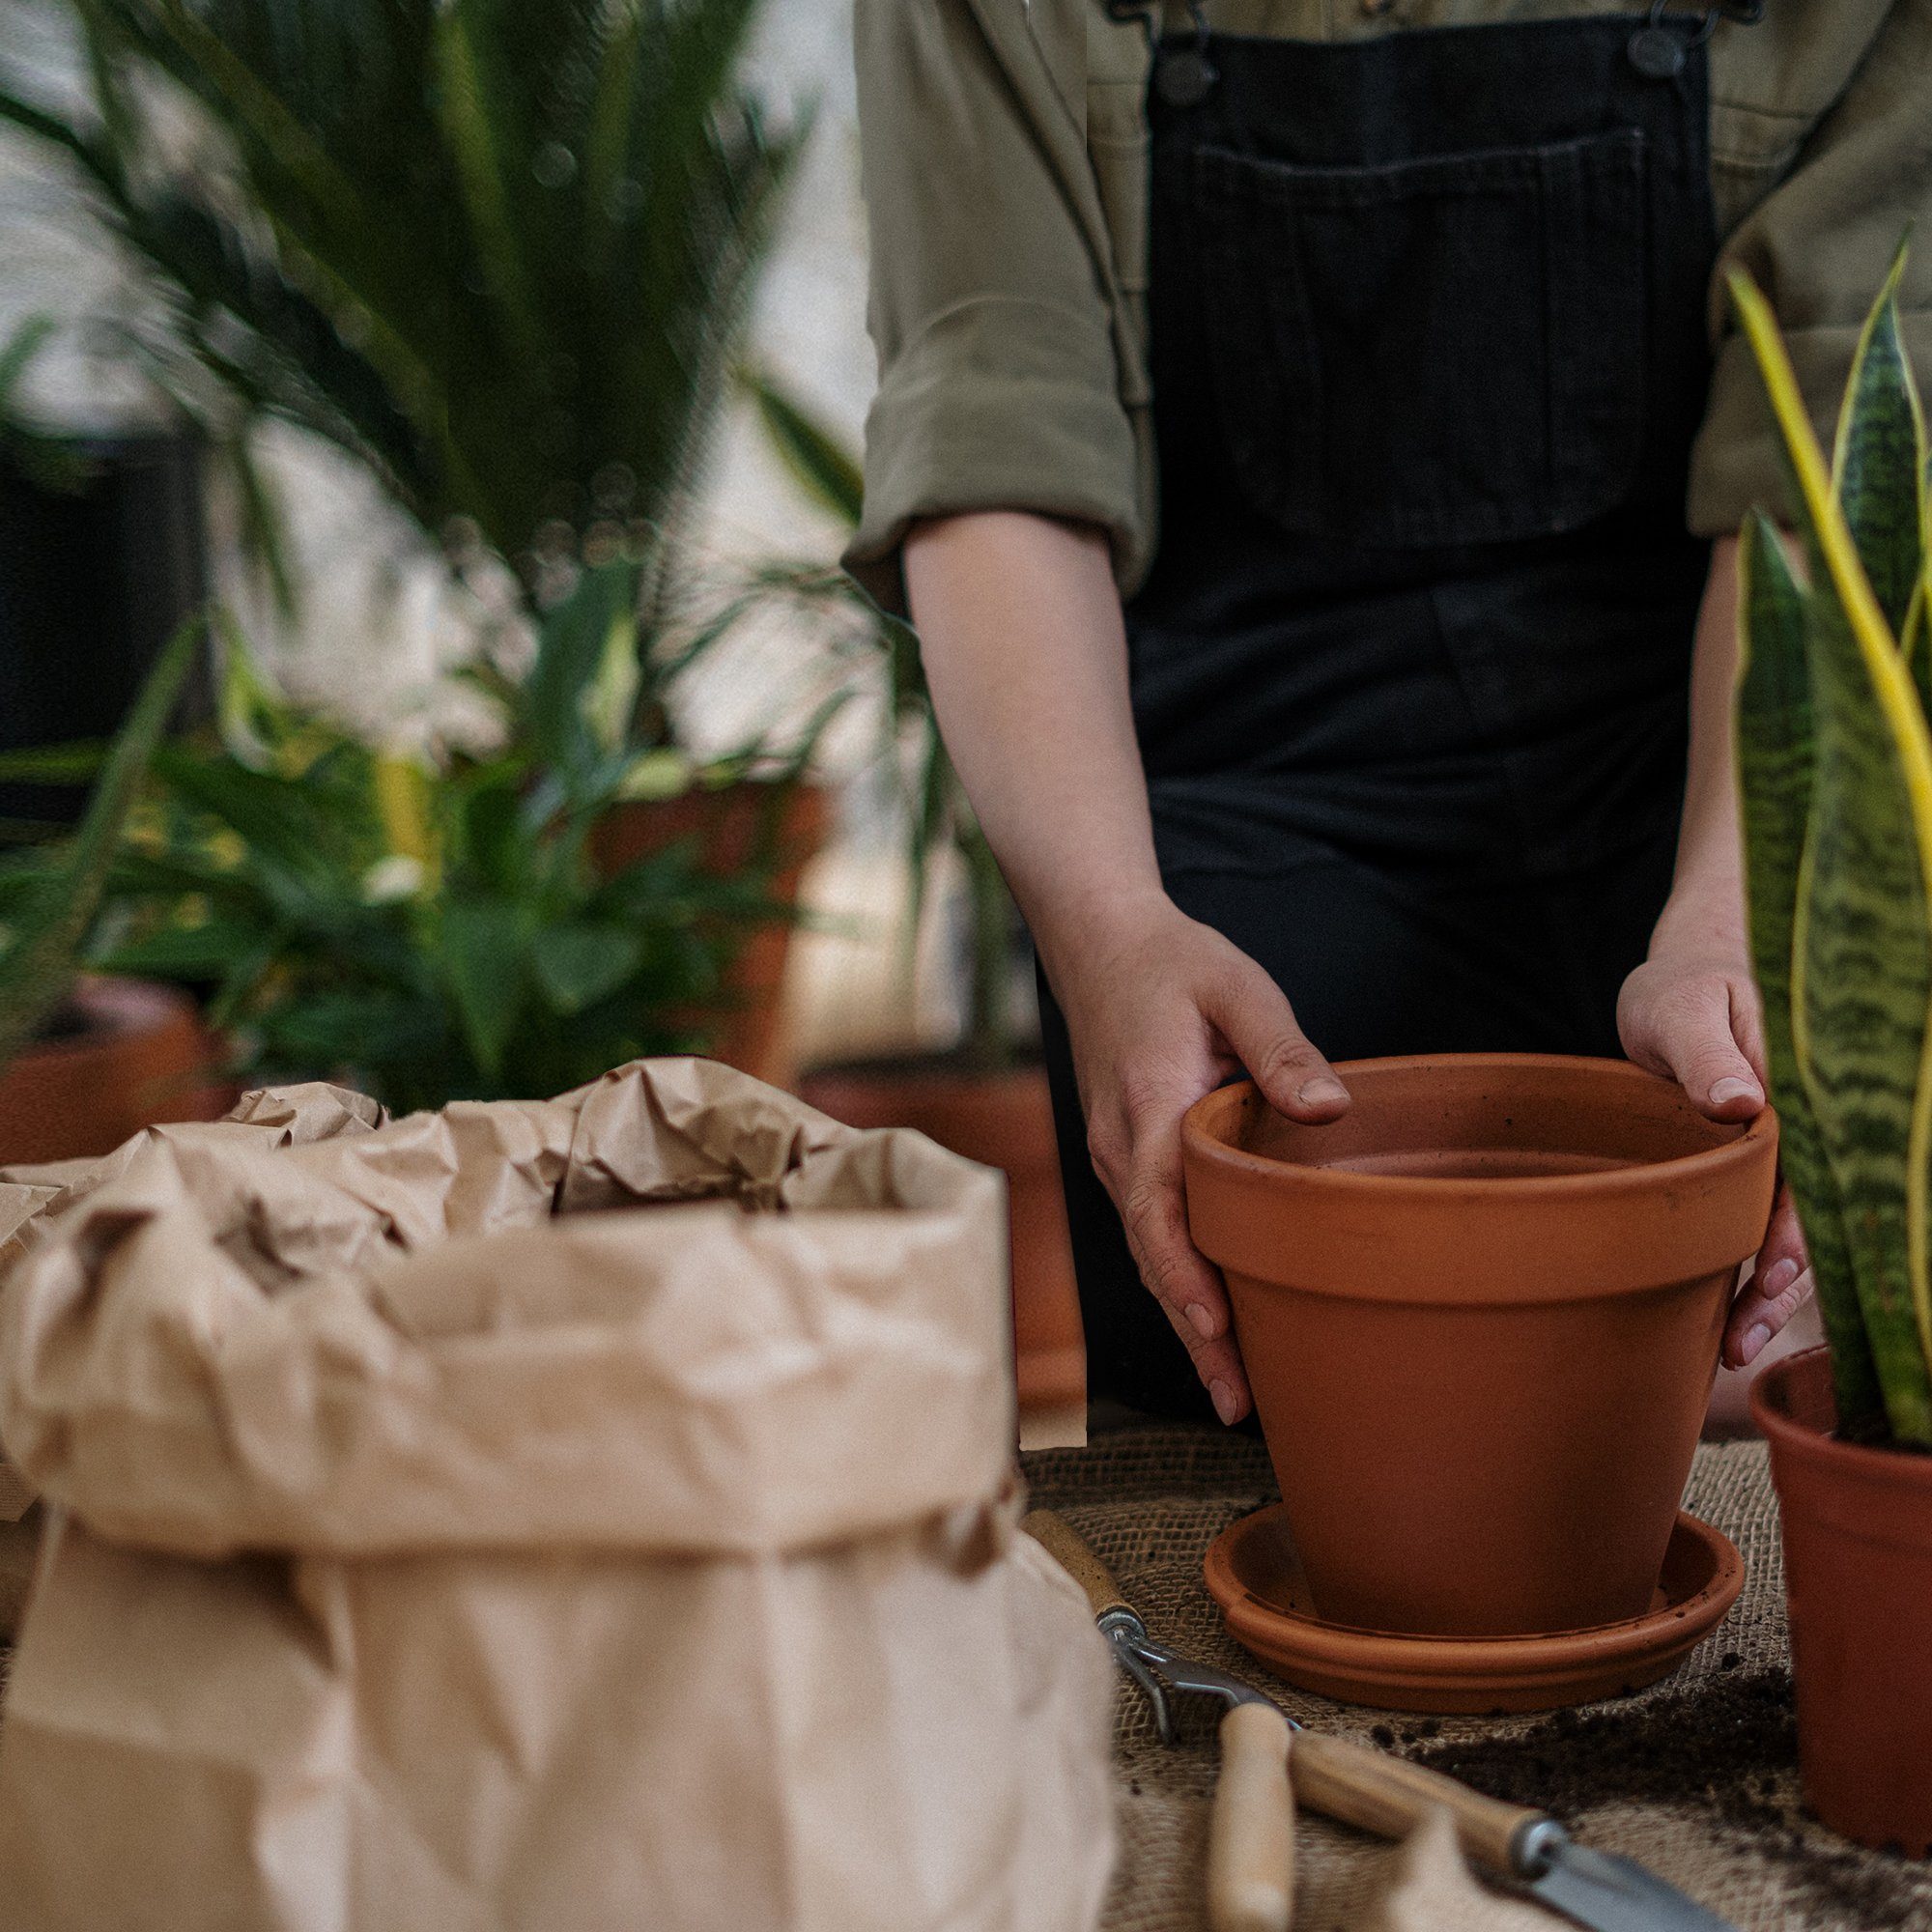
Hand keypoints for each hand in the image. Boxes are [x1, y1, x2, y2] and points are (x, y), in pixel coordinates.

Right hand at [1044, 894, 1349, 1425]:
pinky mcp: (1128, 1161)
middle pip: (1153, 1259)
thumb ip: (1280, 1047)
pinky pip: (1152, 1234)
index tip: (1218, 1333)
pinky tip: (1214, 1322)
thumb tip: (1331, 1109)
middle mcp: (1121, 1150)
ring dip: (1186, 1321)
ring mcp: (1117, 1160)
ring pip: (1151, 1256)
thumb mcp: (1236, 986)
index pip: (1160, 1214)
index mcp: (1148, 1110)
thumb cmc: (1173, 964)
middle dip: (1193, 1336)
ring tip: (1236, 1392)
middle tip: (1241, 1406)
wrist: (1099, 943)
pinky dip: (1179, 1284)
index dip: (1187, 1280)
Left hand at [1617, 925, 1810, 1369]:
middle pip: (1810, 1217)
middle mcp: (1806, 1131)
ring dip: (1769, 1294)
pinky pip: (1765, 1229)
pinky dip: (1749, 1274)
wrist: (1682, 986)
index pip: (1811, 1170)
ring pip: (1793, 1234)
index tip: (1771, 1274)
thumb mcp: (1682, 1007)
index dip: (1796, 1228)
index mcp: (1800, 1090)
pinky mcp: (1759, 1175)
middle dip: (1783, 1282)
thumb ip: (1708, 1053)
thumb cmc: (1682, 990)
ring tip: (1733, 1348)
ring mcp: (1787, 1157)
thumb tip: (1740, 1101)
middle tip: (1742, 1336)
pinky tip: (1728, 1324)